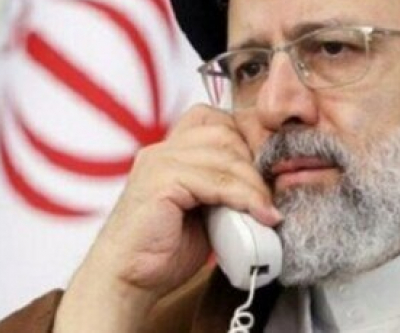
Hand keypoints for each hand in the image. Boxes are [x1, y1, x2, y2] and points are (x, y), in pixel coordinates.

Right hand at [54, 104, 280, 331]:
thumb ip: (228, 190)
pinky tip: (258, 215)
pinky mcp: (160, 181)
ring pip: (225, 154)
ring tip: (267, 210)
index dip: (250, 138)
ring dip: (254, 183)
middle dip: (256, 159)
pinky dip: (243, 197)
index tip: (272, 167)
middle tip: (272, 192)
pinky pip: (215, 180)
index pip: (219, 120)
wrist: (127, 279)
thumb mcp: (206, 211)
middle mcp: (163, 150)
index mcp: (172, 151)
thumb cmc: (163, 250)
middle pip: (225, 130)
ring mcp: (159, 162)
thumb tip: (271, 184)